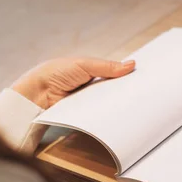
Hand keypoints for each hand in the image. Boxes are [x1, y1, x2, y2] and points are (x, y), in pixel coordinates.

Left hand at [11, 57, 134, 108]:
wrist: (36, 94)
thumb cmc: (55, 73)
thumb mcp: (84, 65)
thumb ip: (107, 66)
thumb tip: (132, 64)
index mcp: (94, 72)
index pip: (116, 75)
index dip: (128, 78)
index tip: (145, 80)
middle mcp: (93, 88)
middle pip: (115, 91)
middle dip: (127, 93)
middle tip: (146, 96)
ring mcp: (89, 102)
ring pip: (109, 104)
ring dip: (119, 106)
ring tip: (137, 108)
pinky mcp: (85, 116)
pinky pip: (100, 116)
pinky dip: (108, 116)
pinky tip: (119, 117)